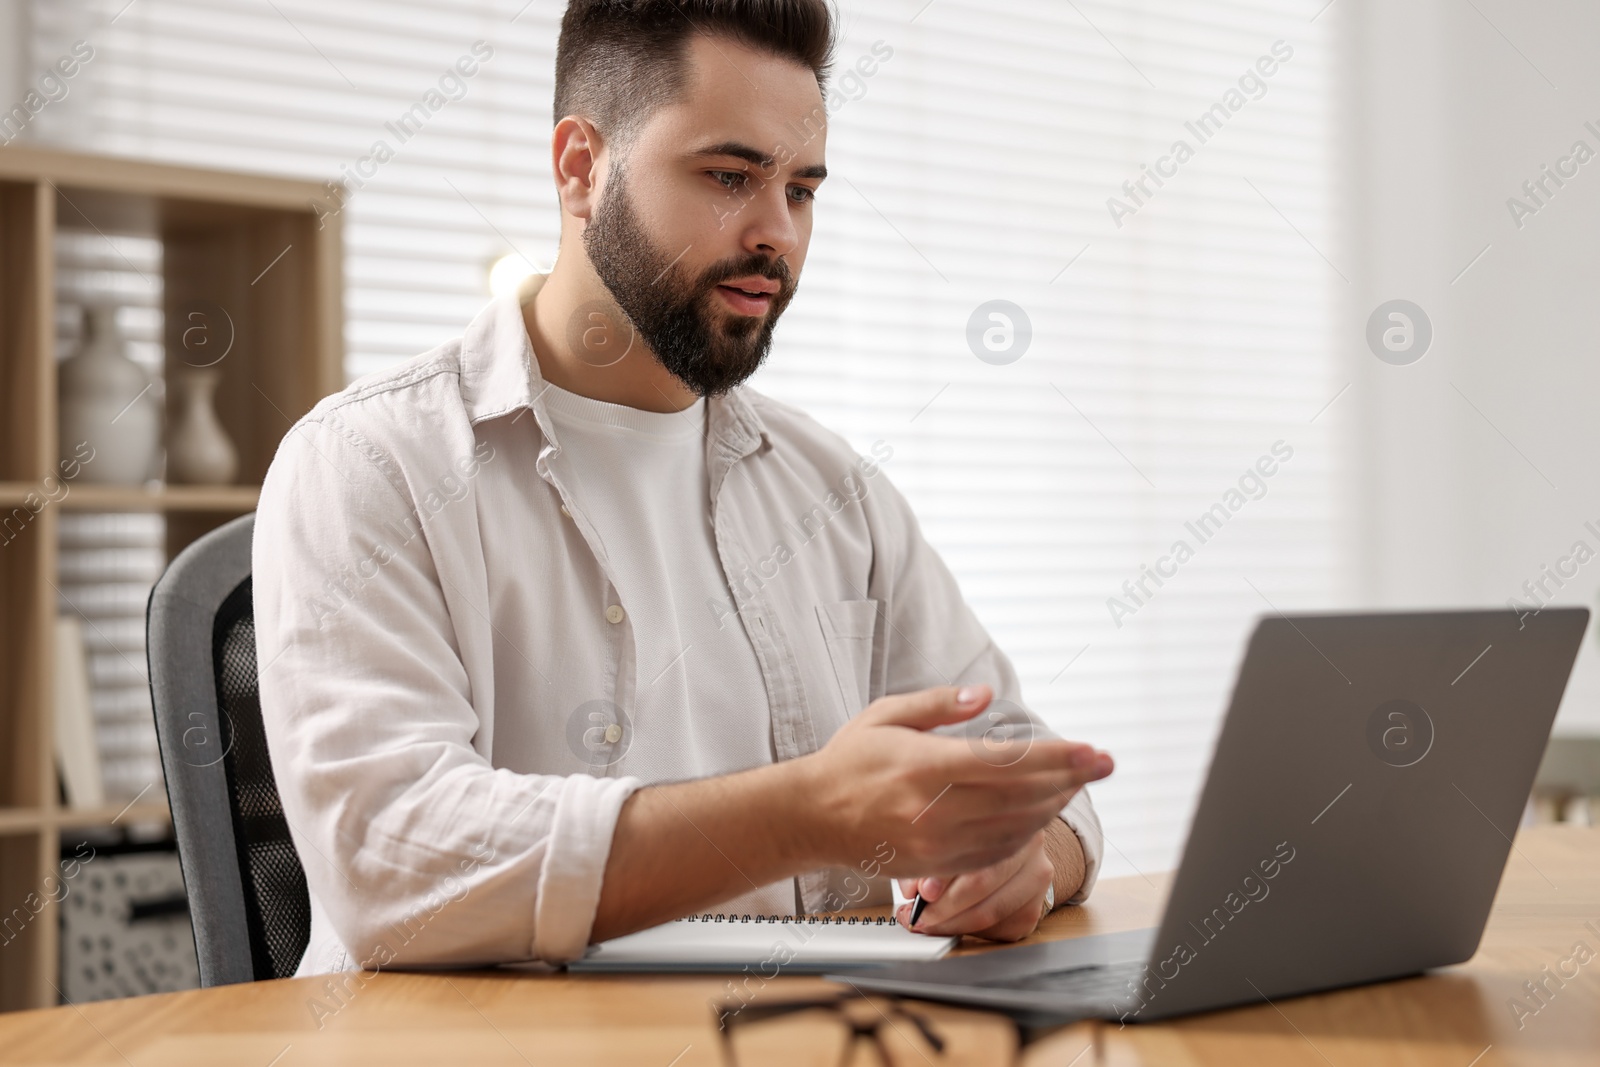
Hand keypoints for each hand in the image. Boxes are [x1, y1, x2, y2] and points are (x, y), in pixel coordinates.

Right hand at [794, 684, 1111, 876]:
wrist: (811, 817)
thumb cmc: (849, 761)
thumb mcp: (887, 715)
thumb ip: (940, 704)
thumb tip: (986, 694)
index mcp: (923, 767)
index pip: (1006, 764)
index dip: (1057, 758)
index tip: (1092, 751)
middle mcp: (933, 809)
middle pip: (1021, 797)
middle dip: (1070, 779)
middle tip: (1103, 764)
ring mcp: (937, 843)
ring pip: (1016, 828)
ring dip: (1054, 805)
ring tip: (1077, 784)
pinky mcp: (937, 865)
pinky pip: (996, 852)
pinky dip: (1027, 832)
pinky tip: (1042, 813)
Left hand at [895, 828, 1053, 941]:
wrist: (1011, 856)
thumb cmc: (968, 845)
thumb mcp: (942, 841)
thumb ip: (927, 858)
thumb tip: (913, 890)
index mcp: (1002, 815)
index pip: (972, 847)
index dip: (943, 873)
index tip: (921, 892)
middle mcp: (1027, 844)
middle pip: (983, 882)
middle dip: (944, 905)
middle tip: (920, 915)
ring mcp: (1036, 877)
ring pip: (991, 911)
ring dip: (953, 924)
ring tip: (928, 924)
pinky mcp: (1034, 909)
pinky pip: (999, 929)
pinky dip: (970, 932)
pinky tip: (952, 925)